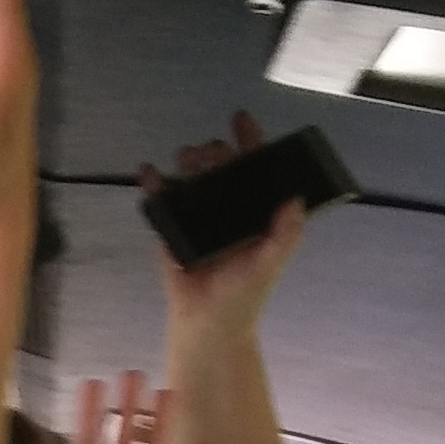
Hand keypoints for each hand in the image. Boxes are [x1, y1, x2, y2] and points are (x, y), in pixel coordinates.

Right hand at [144, 113, 309, 327]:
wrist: (207, 324)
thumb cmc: (244, 295)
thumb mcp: (270, 264)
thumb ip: (285, 234)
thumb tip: (296, 200)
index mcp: (254, 211)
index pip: (255, 168)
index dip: (251, 141)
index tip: (241, 119)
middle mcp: (228, 208)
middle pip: (220, 165)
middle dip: (215, 151)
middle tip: (211, 154)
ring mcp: (198, 215)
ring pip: (191, 175)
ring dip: (188, 159)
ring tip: (188, 159)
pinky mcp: (172, 228)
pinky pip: (161, 199)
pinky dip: (153, 182)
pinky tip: (149, 171)